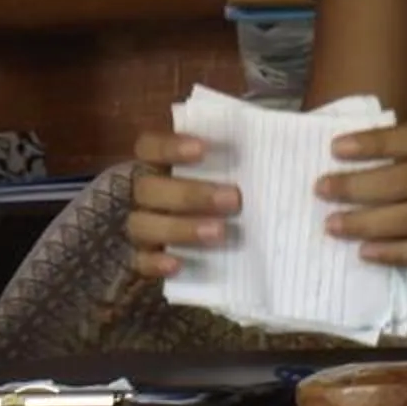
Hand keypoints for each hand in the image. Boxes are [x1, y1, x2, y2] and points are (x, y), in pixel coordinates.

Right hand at [125, 128, 238, 280]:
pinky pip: (136, 263)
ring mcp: (138, 228)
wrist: (203, 247)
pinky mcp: (140, 261)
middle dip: (190, 194)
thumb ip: (232, 161)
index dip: (170, 147)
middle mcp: (143, 195)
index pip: (149, 147)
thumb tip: (269, 141)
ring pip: (142, 225)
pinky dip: (155, 263)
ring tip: (219, 232)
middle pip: (148, 189)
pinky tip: (177, 264)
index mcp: (156, 164)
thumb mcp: (226, 174)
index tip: (203, 148)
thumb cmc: (224, 195)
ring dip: (180, 228)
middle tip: (233, 199)